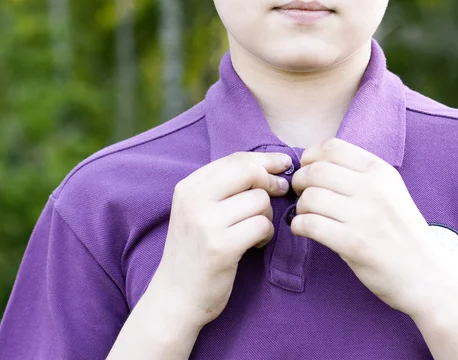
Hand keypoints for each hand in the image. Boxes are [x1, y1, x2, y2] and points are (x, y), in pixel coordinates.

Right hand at [154, 151, 290, 329]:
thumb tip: (272, 164)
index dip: (264, 159)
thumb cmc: (196, 250)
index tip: (283, 164)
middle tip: (280, 190)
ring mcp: (206, 224)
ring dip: (267, 215)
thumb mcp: (199, 210)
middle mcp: (194, 200)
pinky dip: (266, 234)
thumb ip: (226, 185)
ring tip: (255, 229)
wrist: (175, 297)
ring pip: (260, 200)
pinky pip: (262, 225)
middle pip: (249, 172)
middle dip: (270, 180)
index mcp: (188, 187)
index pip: (235, 159)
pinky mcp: (222, 247)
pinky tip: (255, 243)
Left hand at [290, 138, 457, 318]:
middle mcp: (373, 188)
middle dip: (300, 181)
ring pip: (310, 197)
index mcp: (381, 171)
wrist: (428, 276)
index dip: (311, 156)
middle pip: (316, 170)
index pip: (333, 146)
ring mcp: (365, 215)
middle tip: (301, 194)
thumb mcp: (390, 192)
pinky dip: (298, 226)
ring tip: (305, 215)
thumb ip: (360, 175)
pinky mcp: (354, 243)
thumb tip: (316, 164)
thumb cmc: (402, 234)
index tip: (307, 170)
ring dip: (300, 207)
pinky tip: (303, 230)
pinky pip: (310, 224)